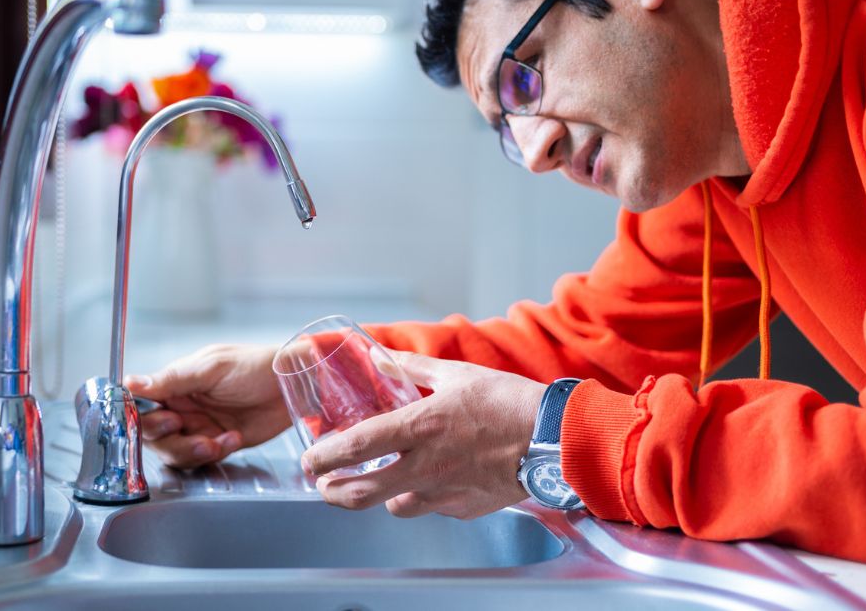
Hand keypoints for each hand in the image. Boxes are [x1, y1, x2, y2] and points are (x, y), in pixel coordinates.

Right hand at [126, 344, 289, 468]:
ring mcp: (200, 425)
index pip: (142, 404)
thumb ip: (171, 379)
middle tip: (185, 426)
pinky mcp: (218, 441)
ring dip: (192, 450)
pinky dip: (216, 452)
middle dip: (169, 438)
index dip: (143, 418)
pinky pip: (203, 457)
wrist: (291, 385)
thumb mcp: (211, 368)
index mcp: (176, 383)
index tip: (162, 420)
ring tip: (216, 441)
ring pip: (176, 451)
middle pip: (154, 435)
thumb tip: (130, 382)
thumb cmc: (255, 365)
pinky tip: (233, 438)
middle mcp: (183, 405)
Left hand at [302, 351, 545, 519]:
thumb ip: (413, 368)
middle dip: (333, 492)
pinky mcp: (465, 508)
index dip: (323, 457)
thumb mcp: (457, 374)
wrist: (555, 438)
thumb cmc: (509, 402)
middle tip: (324, 485)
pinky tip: (434, 480)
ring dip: (382, 496)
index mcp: (419, 427)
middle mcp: (425, 466)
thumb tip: (381, 357)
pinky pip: (432, 508)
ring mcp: (444, 493)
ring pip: (394, 506)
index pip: (355, 448)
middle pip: (361, 493)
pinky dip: (424, 497)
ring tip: (383, 481)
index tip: (309, 459)